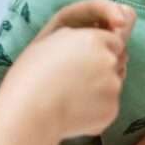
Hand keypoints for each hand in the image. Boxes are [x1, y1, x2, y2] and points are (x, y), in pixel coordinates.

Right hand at [2, 0, 132, 140]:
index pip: (114, 40)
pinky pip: (108, 106)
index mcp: (93, 39)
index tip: (80, 59)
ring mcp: (113, 86)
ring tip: (69, 95)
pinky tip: (73, 110)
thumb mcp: (52, 39)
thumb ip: (84, 33)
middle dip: (103, 66)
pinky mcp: (112, 110)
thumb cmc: (30, 74)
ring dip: (100, 87)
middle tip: (74, 78)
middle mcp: (109, 60)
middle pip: (118, 60)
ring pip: (113, 84)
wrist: (26, 113)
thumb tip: (118, 32)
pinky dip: (96, 109)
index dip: (99, 48)